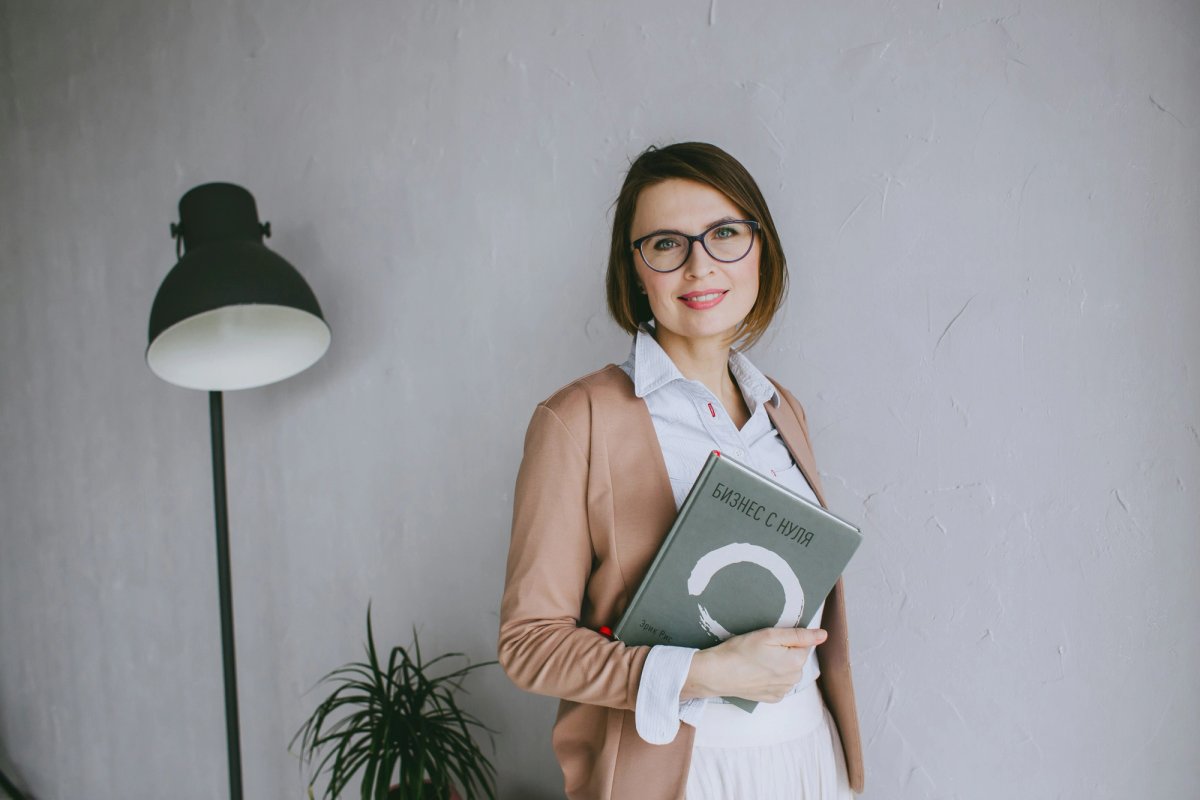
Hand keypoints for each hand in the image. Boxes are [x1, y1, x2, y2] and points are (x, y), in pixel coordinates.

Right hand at [681, 627, 826, 702]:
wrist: (718, 674)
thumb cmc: (740, 651)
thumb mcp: (769, 636)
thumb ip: (799, 635)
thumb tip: (823, 635)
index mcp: (796, 662)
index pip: (803, 644)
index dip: (787, 638)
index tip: (770, 640)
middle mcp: (793, 680)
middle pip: (796, 658)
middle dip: (784, 651)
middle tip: (761, 648)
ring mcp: (783, 691)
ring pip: (788, 671)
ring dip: (778, 664)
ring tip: (757, 660)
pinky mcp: (772, 698)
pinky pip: (779, 683)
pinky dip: (771, 676)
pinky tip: (756, 672)